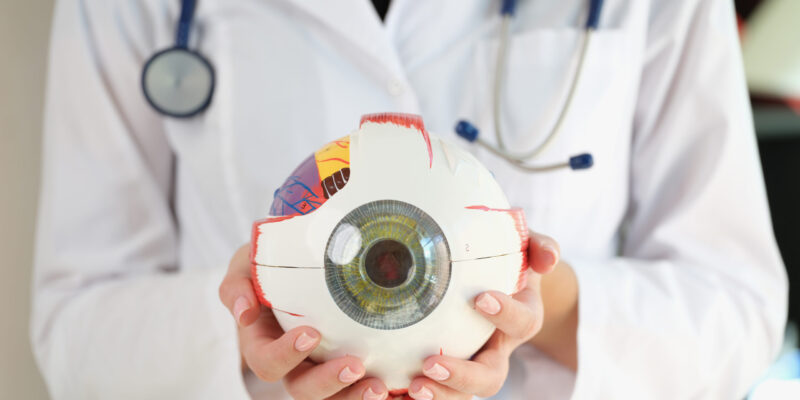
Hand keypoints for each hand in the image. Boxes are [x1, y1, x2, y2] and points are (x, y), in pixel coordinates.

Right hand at [219, 245, 389, 399]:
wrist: (299, 258)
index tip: (311, 333)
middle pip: (303, 389)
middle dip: (328, 382)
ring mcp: (320, 366)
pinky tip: (400, 385)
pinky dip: (378, 391)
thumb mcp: (245, 265)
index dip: (286, 355)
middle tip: (355, 365)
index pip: (267, 362)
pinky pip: (359, 386)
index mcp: (262, 344)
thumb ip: (237, 285)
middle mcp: (292, 364)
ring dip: (355, 396)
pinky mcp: (346, 363)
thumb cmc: (268, 263)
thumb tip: (244, 312)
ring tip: (380, 386)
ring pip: (334, 397)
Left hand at [405, 232, 559, 399]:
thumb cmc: (509, 260)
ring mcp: (472, 363)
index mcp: (521, 319)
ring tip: (412, 387)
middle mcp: (498, 349)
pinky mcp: (446, 368)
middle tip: (430, 364)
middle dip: (462, 376)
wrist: (498, 280)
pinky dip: (412, 398)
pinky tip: (388, 393)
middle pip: (490, 378)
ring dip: (439, 394)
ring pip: (462, 393)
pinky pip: (436, 390)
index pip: (521, 323)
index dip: (505, 314)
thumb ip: (540, 246)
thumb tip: (548, 258)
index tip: (481, 299)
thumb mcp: (528, 247)